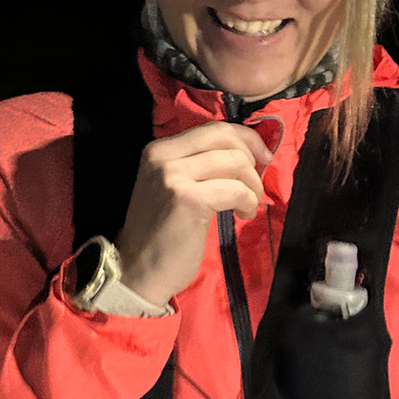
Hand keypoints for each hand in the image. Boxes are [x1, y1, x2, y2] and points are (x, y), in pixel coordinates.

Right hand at [115, 122, 271, 307]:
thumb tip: (243, 152)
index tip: (261, 157)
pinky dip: (248, 201)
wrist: (137, 270)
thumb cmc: (160, 233)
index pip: (212, 128)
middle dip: (251, 155)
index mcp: (159, 149)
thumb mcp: (173, 186)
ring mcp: (173, 175)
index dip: (244, 139)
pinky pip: (235, 189)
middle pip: (224, 136)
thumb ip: (198, 165)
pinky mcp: (188, 198)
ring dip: (252, 184)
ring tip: (248, 204)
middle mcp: (163, 156)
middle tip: (257, 183)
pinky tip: (243, 214)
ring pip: (234, 161)